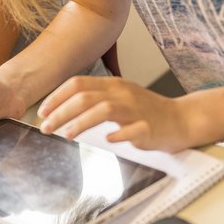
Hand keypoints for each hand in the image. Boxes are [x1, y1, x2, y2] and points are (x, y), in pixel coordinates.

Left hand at [38, 76, 190, 151]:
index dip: (56, 97)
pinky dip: (119, 134)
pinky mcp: (149, 127)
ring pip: (104, 110)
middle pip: (85, 97)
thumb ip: (93, 99)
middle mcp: (122, 93)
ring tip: (66, 135)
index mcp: (112, 84)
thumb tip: (60, 109)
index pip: (78, 83)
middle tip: (46, 127)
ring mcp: (137, 109)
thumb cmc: (144, 111)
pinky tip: (107, 140)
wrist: (181, 119)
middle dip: (61, 112)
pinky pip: (133, 129)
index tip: (42, 112)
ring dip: (81, 122)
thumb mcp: (117, 97)